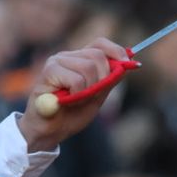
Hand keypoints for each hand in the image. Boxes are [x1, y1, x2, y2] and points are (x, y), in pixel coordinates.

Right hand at [17, 39, 132, 152]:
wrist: (49, 132)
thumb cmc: (71, 114)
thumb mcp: (97, 96)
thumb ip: (109, 80)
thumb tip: (128, 64)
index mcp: (78, 59)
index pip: (100, 44)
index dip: (116, 50)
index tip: (128, 63)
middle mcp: (67, 56)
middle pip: (98, 55)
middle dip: (103, 79)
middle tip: (92, 95)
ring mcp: (56, 61)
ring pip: (89, 67)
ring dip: (89, 90)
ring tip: (77, 100)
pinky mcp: (48, 71)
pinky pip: (77, 80)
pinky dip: (78, 95)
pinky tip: (67, 101)